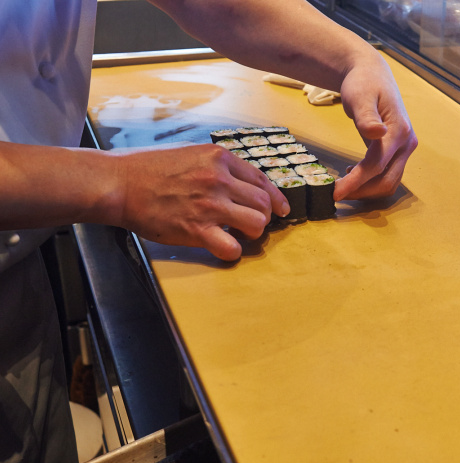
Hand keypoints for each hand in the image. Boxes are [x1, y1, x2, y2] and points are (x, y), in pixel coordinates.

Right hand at [115, 144, 287, 259]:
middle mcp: (219, 179)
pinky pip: (232, 247)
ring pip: (256, 224)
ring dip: (252, 233)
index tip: (281, 209)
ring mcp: (209, 204)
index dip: (276, 198)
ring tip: (238, 234)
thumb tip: (238, 182)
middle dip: (263, 217)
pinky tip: (223, 247)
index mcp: (219, 159)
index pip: (262, 180)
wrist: (118, 183)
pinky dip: (232, 251)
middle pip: (263, 204)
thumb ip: (216, 166)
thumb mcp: (190, 154)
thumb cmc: (148, 169)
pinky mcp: (197, 229)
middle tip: (252, 224)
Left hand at [334, 53, 417, 200]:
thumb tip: (377, 133)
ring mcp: (405, 148)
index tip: (335, 192)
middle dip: (362, 191)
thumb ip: (366, 117)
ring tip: (343, 185)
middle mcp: (407, 143)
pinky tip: (352, 173)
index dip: (356, 182)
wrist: (372, 74)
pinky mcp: (399, 151)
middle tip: (336, 193)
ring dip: (367, 189)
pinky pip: (387, 174)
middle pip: (387, 180)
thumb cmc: (363, 83)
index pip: (377, 165)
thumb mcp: (359, 96)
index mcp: (399, 131)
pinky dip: (371, 181)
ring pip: (389, 181)